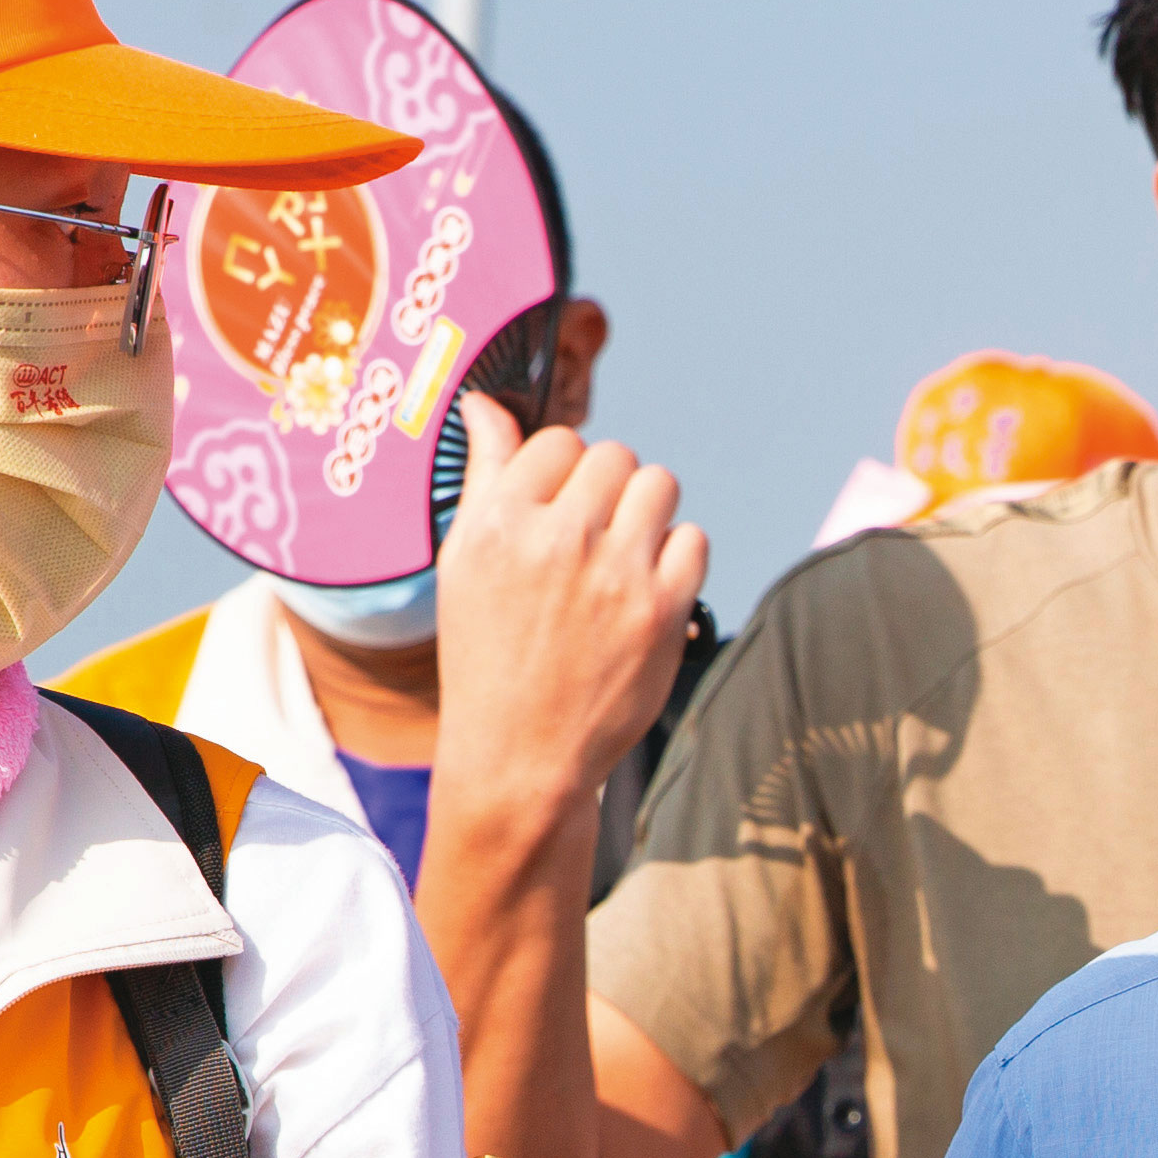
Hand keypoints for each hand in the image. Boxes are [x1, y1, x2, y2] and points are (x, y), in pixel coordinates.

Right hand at [423, 394, 711, 849]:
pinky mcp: (663, 609)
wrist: (521, 754)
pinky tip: (645, 589)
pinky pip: (693, 538)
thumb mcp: (464, 562)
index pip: (558, 440)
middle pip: (615, 454)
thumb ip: (485, 476)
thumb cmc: (487, 652)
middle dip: (608, 487)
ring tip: (623, 554)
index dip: (563, 470)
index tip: (558, 508)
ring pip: (660, 484)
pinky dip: (676, 557)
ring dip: (647, 511)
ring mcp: (616, 574)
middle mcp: (558, 538)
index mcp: (500, 522)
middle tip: (593, 535)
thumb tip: (486, 403)